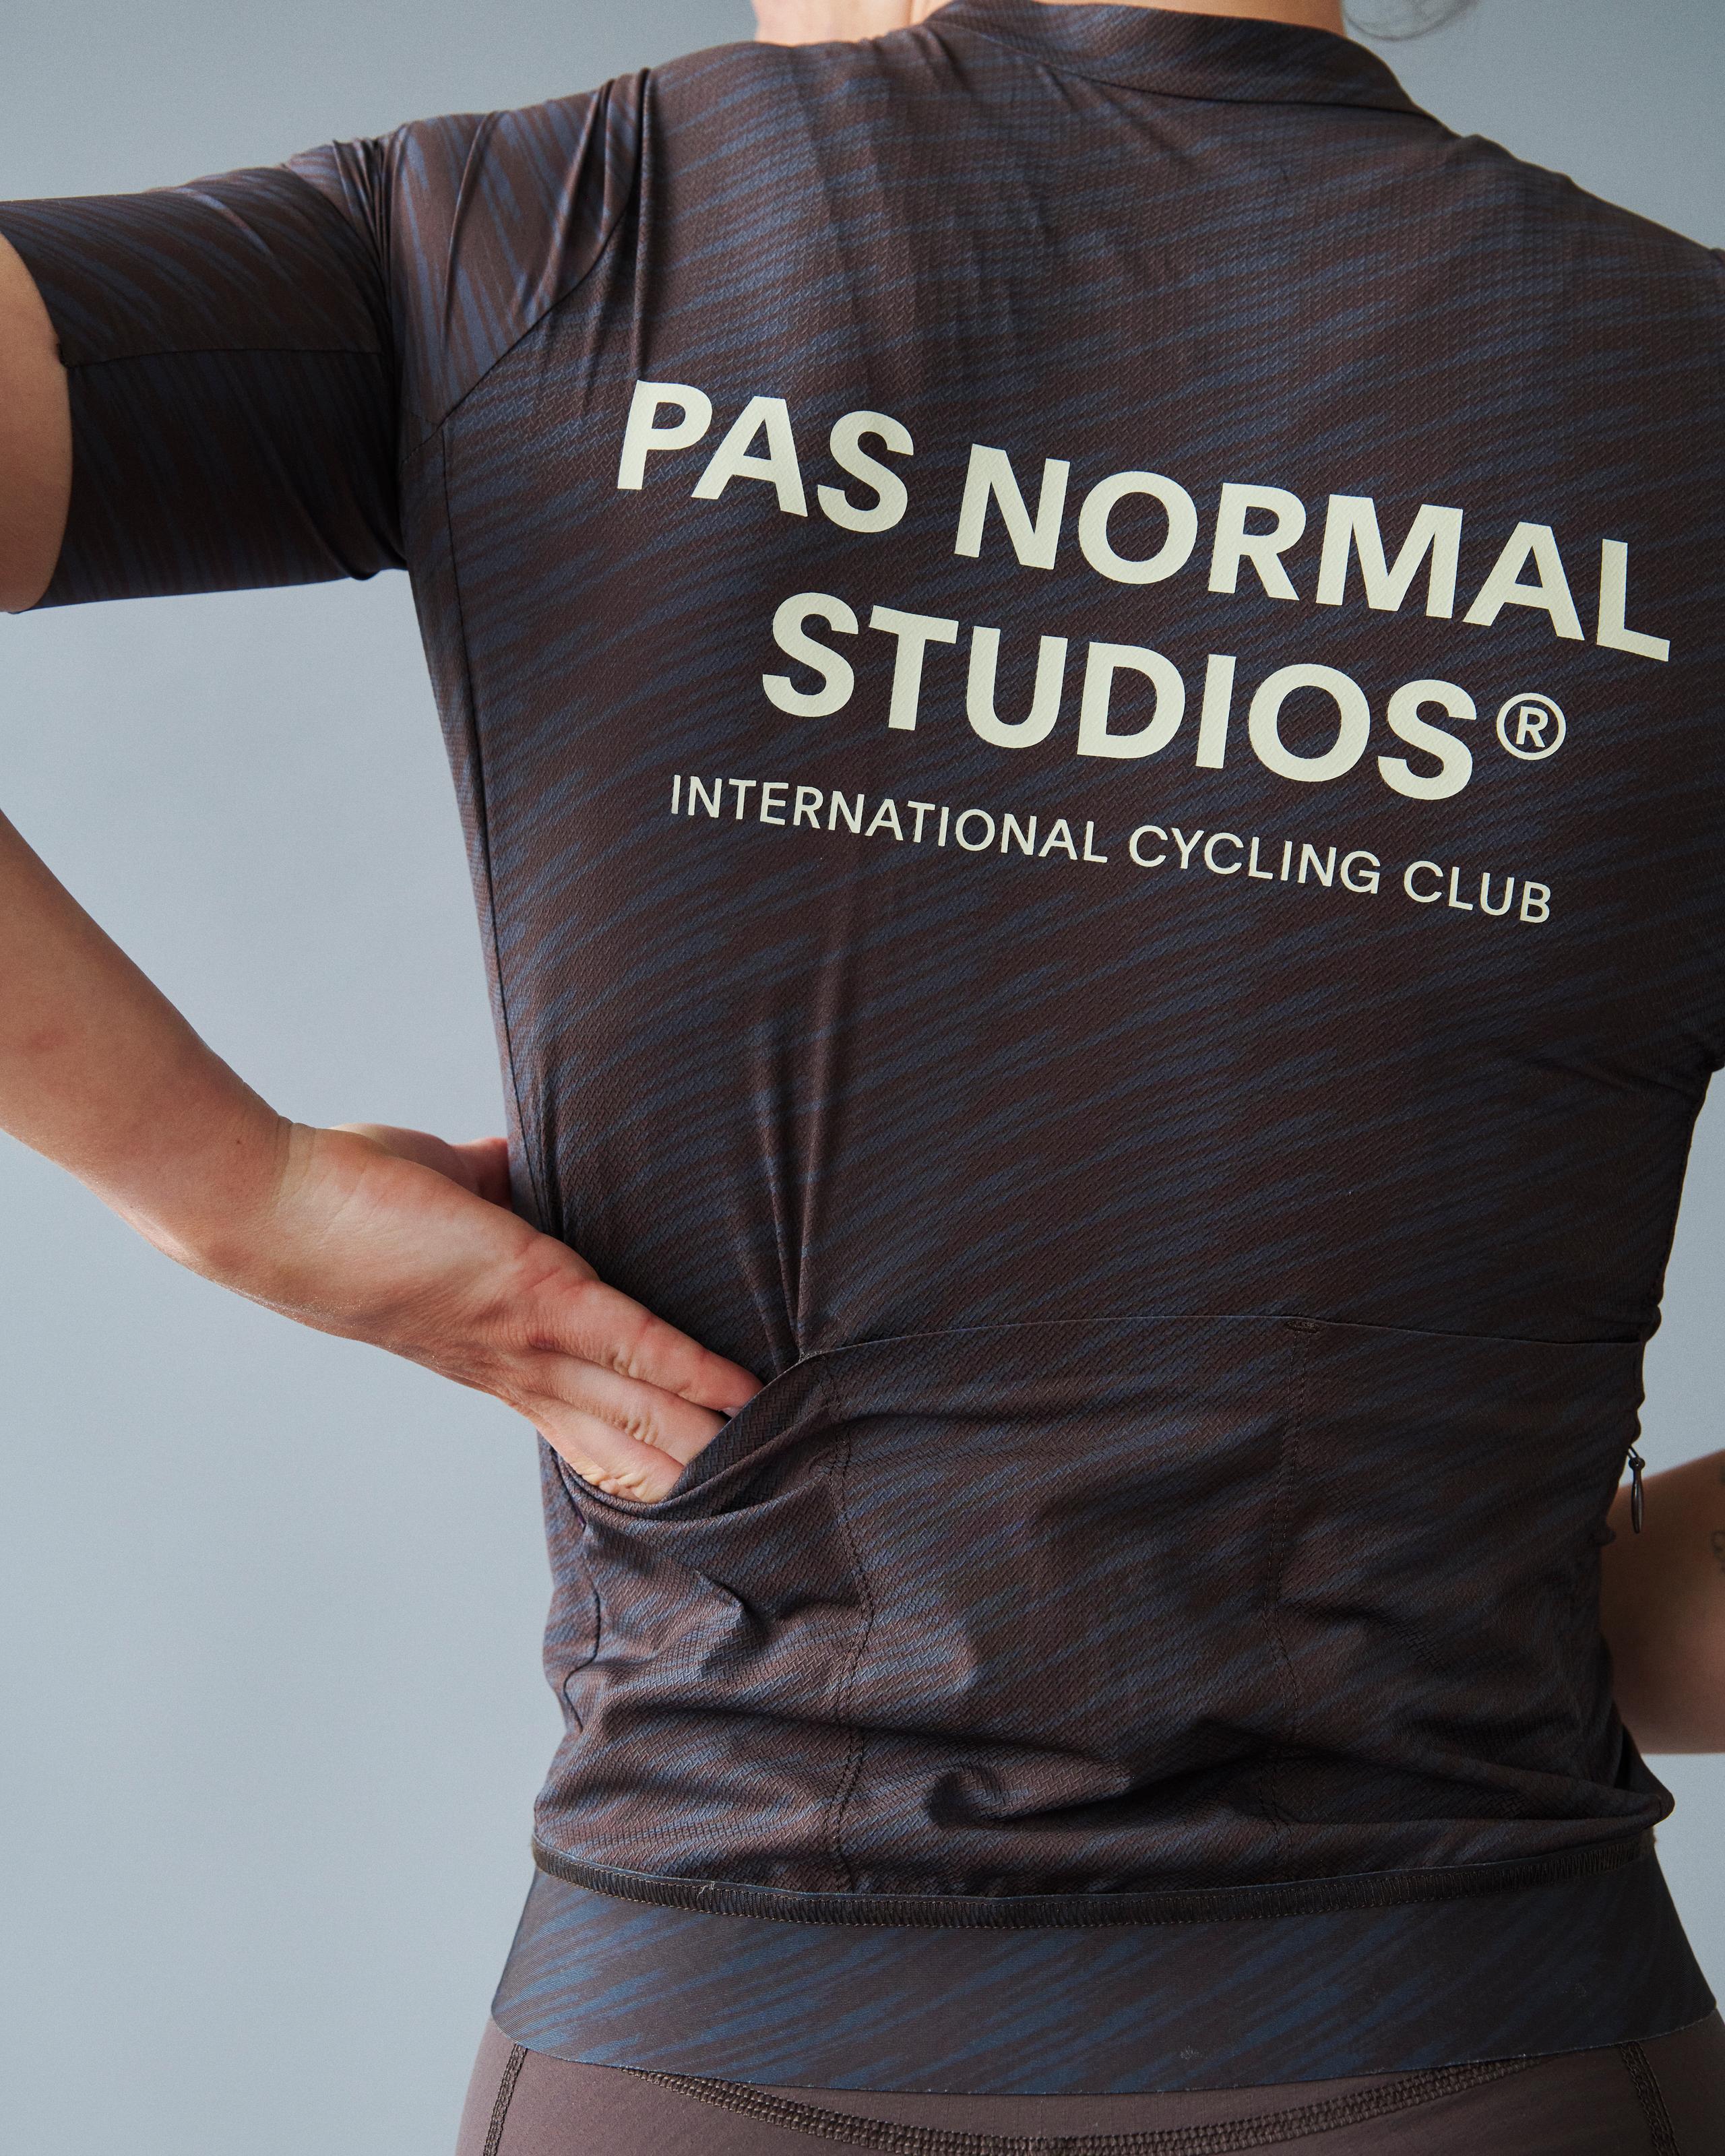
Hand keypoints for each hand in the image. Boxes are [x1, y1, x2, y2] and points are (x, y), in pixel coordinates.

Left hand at [189, 1119, 760, 1500]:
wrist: (275, 1212)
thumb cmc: (344, 1202)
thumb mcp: (443, 1198)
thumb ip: (497, 1187)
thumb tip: (526, 1162)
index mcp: (493, 1355)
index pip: (579, 1417)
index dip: (635, 1448)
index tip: (686, 1475)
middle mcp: (514, 1368)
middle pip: (618, 1439)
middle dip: (682, 1473)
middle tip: (751, 1505)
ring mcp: (526, 1341)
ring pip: (635, 1407)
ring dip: (701, 1441)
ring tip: (767, 1464)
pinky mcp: (534, 1295)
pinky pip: (632, 1342)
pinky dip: (690, 1371)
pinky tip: (739, 1391)